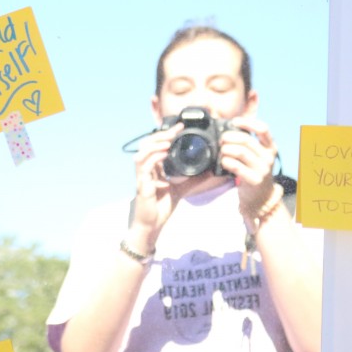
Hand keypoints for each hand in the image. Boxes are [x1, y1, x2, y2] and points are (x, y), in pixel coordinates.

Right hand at [128, 123, 183, 248]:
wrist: (152, 225)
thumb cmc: (161, 208)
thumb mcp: (181, 189)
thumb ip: (193, 180)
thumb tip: (209, 171)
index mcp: (153, 168)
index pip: (156, 146)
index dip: (166, 134)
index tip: (180, 126)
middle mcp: (146, 169)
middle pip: (146, 144)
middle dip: (160, 135)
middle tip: (175, 131)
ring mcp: (142, 176)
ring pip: (142, 152)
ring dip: (155, 143)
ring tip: (168, 140)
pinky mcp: (142, 185)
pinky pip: (144, 167)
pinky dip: (153, 158)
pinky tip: (163, 154)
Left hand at [219, 117, 279, 218]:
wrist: (261, 197)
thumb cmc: (255, 171)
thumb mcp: (257, 156)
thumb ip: (248, 144)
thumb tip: (228, 130)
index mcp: (271, 147)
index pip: (263, 129)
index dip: (248, 123)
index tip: (235, 122)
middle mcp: (269, 157)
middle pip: (246, 140)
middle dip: (230, 137)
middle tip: (222, 139)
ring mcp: (263, 169)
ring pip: (241, 152)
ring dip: (227, 149)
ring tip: (222, 151)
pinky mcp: (255, 180)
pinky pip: (237, 167)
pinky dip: (227, 161)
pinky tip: (223, 161)